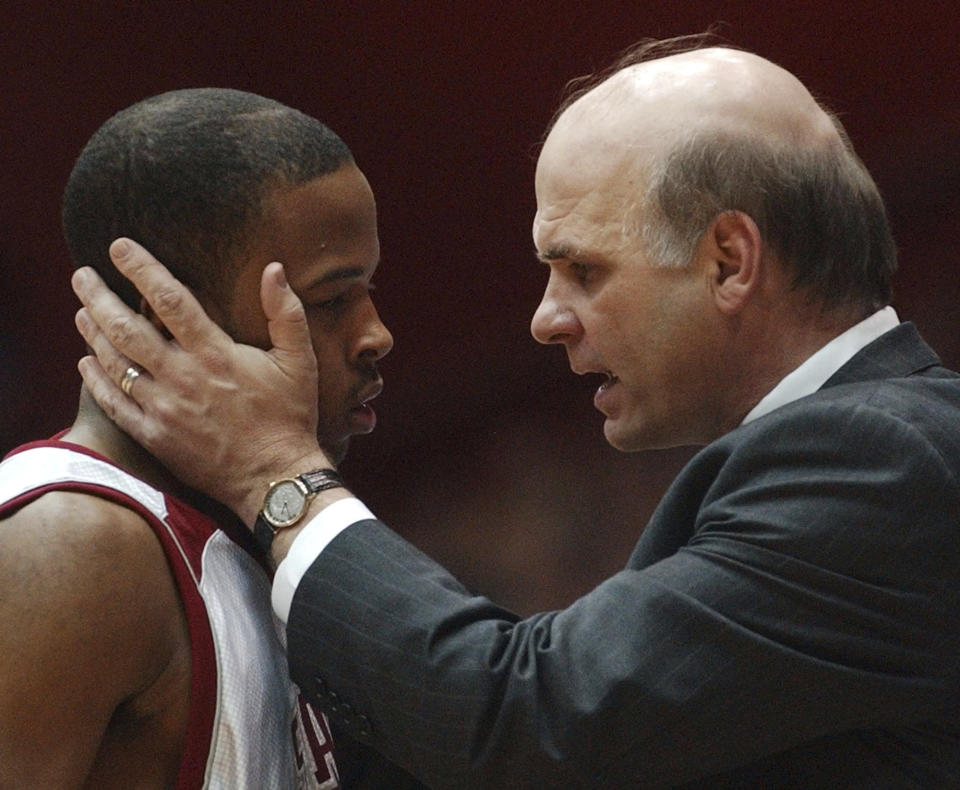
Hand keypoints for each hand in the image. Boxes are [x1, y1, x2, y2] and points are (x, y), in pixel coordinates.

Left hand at [72, 238, 331, 524]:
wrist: (274, 477)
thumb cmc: (290, 416)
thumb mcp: (299, 360)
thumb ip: (286, 312)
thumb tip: (274, 269)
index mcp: (215, 353)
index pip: (169, 299)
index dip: (140, 268)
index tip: (119, 247)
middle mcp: (182, 377)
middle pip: (126, 328)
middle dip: (98, 296)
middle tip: (82, 275)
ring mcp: (164, 408)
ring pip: (115, 363)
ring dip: (92, 333)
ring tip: (81, 311)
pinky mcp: (155, 436)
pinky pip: (115, 403)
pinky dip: (96, 380)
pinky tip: (86, 362)